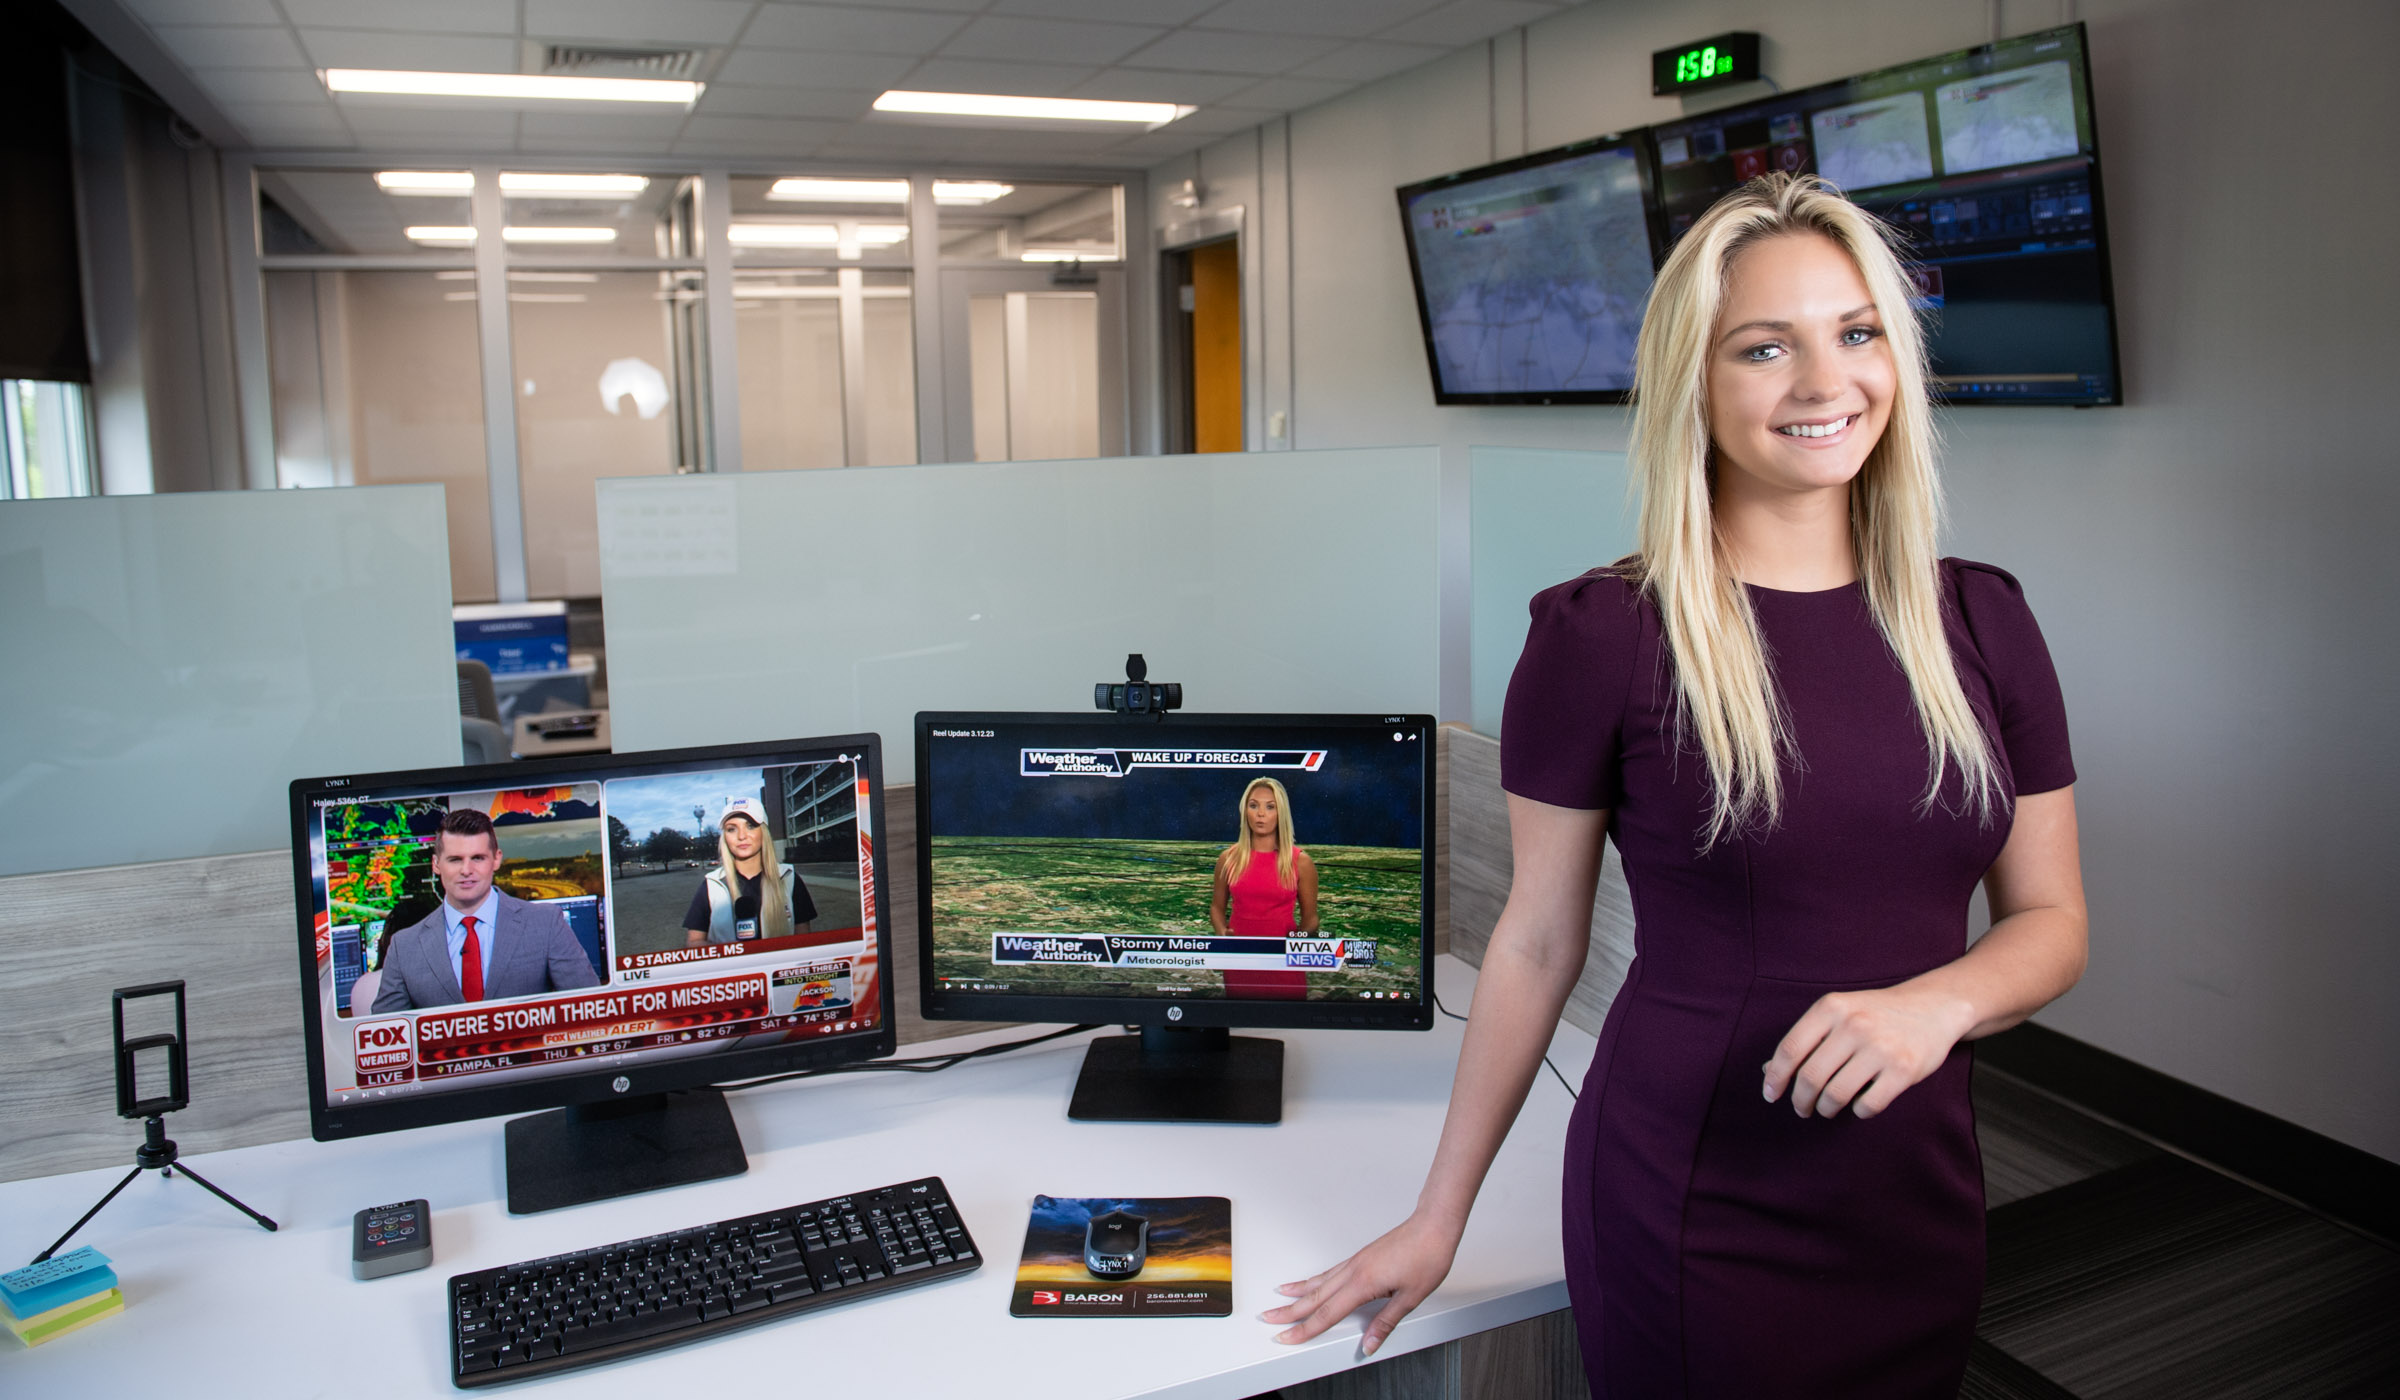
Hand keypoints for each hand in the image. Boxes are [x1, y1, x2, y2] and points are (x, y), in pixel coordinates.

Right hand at [1261, 1214, 1459, 1355]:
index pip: (1327, 1313)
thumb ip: (1385, 1322)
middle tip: (1269, 1318)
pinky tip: (1312, 1282)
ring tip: (1280, 1296)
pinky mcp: (1361, 1257)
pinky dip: (1315, 1279)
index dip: (1305, 1329)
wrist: (1433, 1227)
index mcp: (1363, 1283)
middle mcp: (1354, 1270)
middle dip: (1289, 1310)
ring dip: (1298, 1292)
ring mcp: (1356, 1262)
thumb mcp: (1410, 1297)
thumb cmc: (1427, 1255)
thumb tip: (1370, 1343)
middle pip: (1315, 1296)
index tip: (1287, 1337)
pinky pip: (1330, 1271)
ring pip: (1319, 1281)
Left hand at [1761, 983, 1975, 1119]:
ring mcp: (1881, 1048)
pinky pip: (1867, 1105)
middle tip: (1802, 1108)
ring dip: (1826, 1109)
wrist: (1932, 1007)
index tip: (1770, 1095)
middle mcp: (1854, 1025)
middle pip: (1810, 1077)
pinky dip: (1857, 1111)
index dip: (1775, 1078)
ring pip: (1836, 1095)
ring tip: (1827, 1108)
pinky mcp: (1904, 1070)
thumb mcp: (1838, 1013)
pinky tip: (1858, 1105)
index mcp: (1831, 1008)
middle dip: (1800, 1100)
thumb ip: (1806, 1039)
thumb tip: (1768, 1072)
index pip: (1790, 1049)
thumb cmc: (1875, 1014)